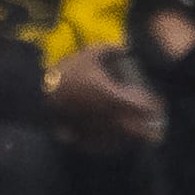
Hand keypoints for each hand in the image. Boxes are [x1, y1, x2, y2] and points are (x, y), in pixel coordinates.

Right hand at [46, 45, 165, 144]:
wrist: (36, 96)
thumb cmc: (65, 74)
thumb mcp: (89, 53)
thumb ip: (111, 49)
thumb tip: (126, 47)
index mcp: (113, 97)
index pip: (141, 107)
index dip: (153, 107)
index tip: (158, 106)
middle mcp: (108, 118)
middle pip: (135, 131)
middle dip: (148, 132)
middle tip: (156, 132)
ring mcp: (95, 131)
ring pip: (121, 141)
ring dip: (132, 141)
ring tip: (138, 139)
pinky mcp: (81, 139)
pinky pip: (102, 146)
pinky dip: (111, 146)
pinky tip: (113, 144)